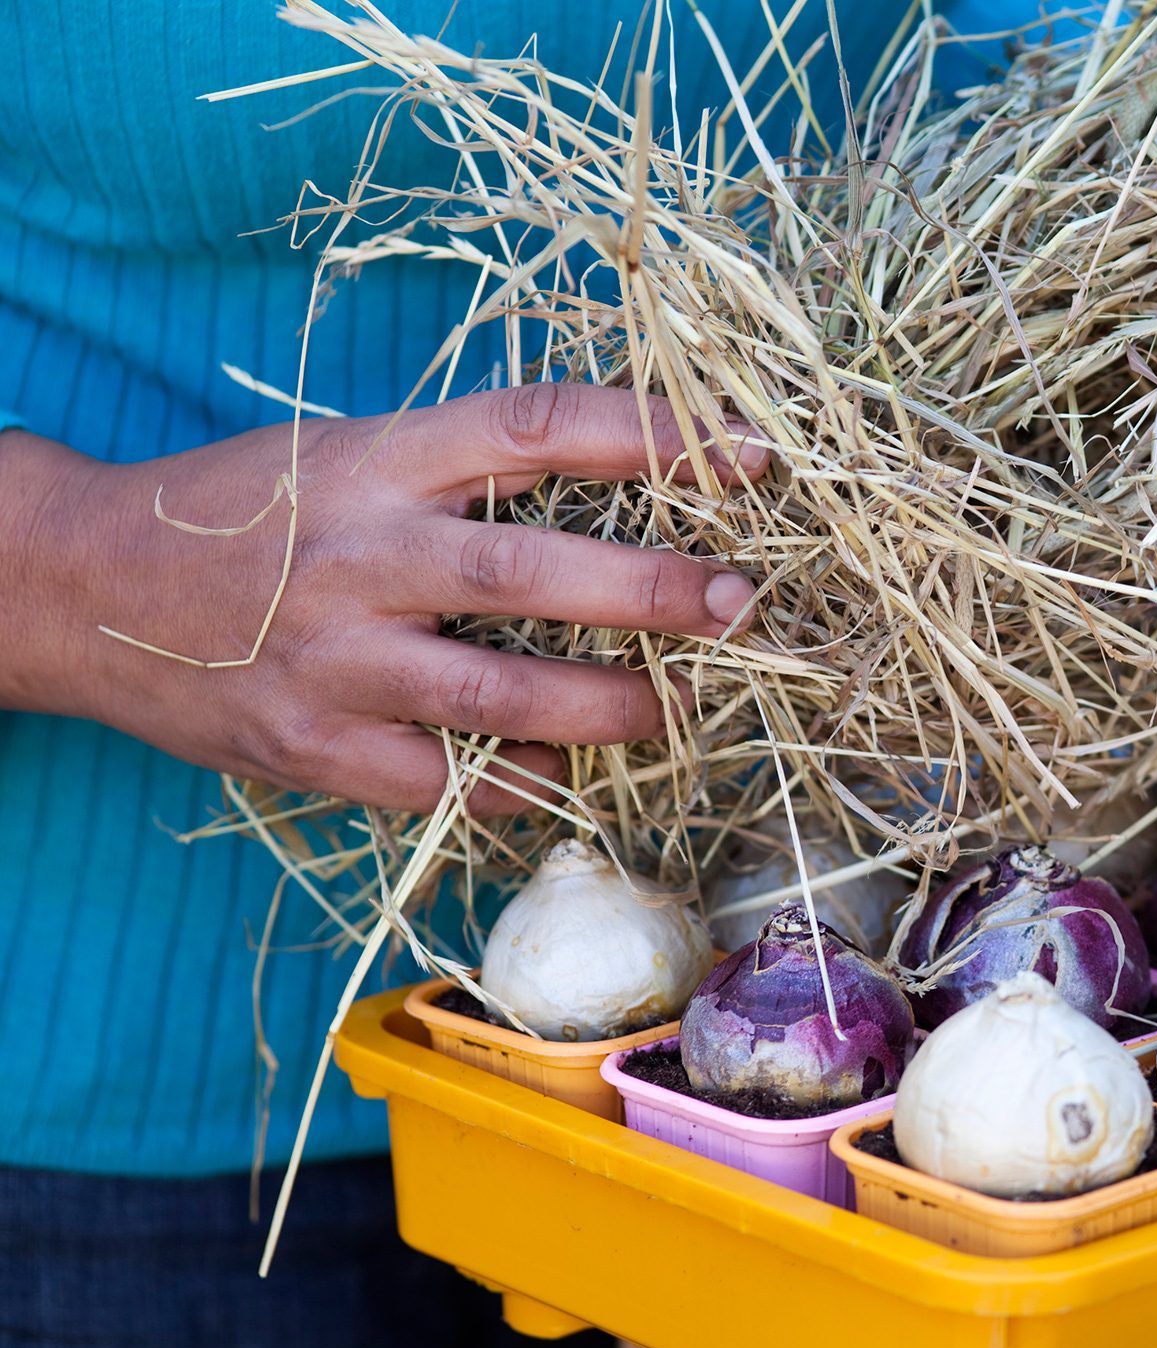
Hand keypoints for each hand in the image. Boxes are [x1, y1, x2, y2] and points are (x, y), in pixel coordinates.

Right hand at [0, 384, 765, 815]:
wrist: (82, 586)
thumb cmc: (249, 511)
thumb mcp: (352, 450)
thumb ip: (471, 468)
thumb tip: (636, 484)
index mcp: (381, 457)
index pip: (538, 426)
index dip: (654, 434)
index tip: (747, 454)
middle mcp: (364, 553)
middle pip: (532, 573)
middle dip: (652, 593)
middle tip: (736, 604)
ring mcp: (335, 659)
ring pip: (502, 698)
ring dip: (608, 709)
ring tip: (673, 707)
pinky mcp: (312, 748)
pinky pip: (448, 783)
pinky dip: (521, 784)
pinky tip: (562, 774)